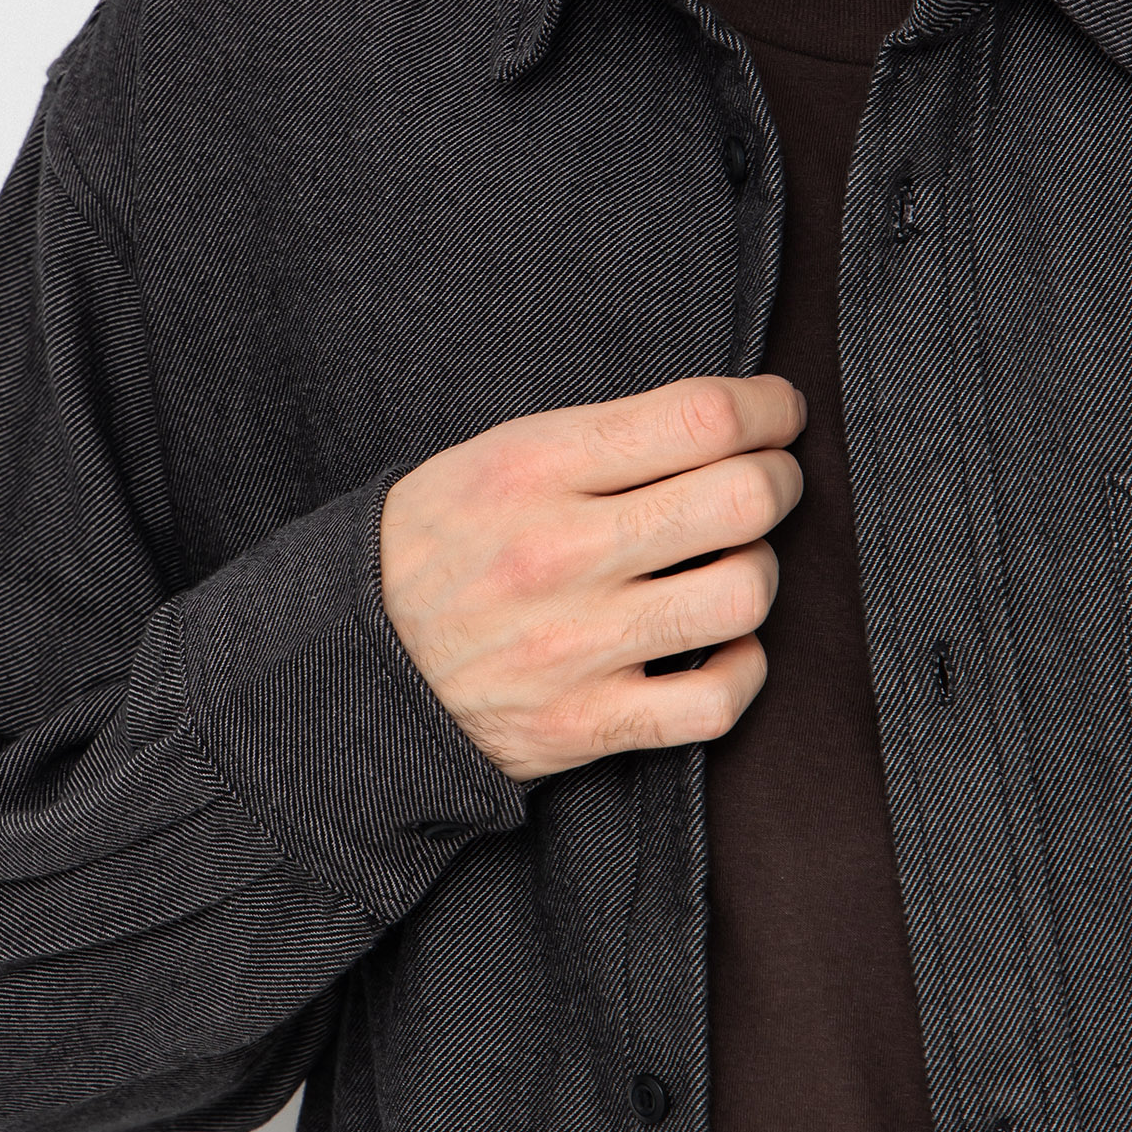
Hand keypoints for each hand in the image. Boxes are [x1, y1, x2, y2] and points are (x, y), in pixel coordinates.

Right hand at [380, 375, 804, 781]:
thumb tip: (726, 422)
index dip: (768, 408)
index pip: (699, 417)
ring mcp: (577, 644)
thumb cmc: (442, 541)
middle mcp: (562, 552)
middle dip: (780, 479)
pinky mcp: (587, 723)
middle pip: (741, 498)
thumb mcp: (497, 455)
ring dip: (759, 569)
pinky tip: (723, 642)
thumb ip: (604, 436)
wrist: (351, 663)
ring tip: (734, 559)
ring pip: (743, 595)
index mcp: (536, 466)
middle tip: (770, 478)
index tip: (779, 411)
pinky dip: (742, 668)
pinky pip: (716, 700)